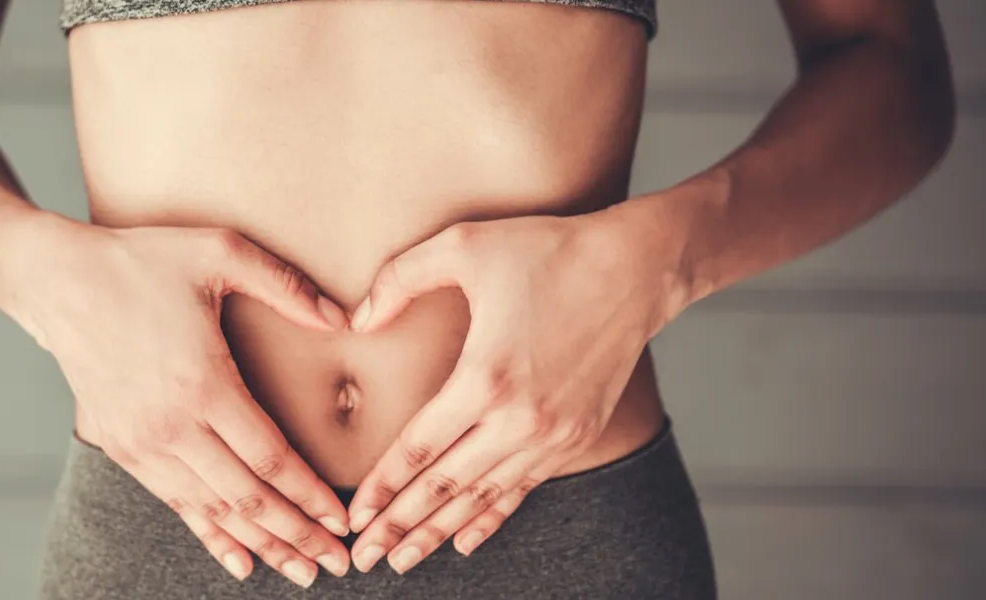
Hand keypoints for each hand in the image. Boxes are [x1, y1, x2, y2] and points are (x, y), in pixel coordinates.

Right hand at [6, 217, 353, 586]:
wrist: (56, 281)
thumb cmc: (142, 261)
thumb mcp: (219, 251)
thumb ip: (286, 284)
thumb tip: (344, 318)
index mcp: (202, 382)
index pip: (269, 458)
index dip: (310, 495)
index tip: (343, 520)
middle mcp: (171, 425)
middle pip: (247, 497)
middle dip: (297, 534)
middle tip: (337, 563)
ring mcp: (143, 442)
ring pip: (213, 510)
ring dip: (261, 544)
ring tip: (302, 570)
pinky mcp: (123, 448)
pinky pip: (176, 504)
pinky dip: (211, 536)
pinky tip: (241, 562)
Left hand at [342, 202, 688, 573]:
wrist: (637, 268)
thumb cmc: (547, 250)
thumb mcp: (462, 244)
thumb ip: (399, 278)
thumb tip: (356, 320)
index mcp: (486, 376)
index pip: (420, 448)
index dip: (383, 486)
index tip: (353, 516)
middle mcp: (520, 418)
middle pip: (445, 487)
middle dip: (399, 526)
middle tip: (362, 559)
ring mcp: (553, 433)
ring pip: (483, 497)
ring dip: (439, 532)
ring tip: (401, 560)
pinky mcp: (576, 436)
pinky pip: (523, 488)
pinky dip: (491, 518)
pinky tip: (464, 542)